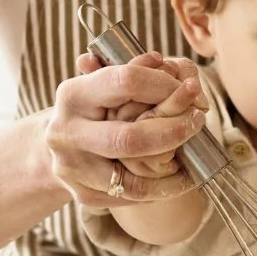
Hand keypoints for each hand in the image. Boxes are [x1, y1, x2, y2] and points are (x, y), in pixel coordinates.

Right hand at [46, 52, 207, 206]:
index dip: (164, 84)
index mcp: (73, 94)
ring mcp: (72, 167)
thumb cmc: (91, 106)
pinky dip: (162, 188)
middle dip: (174, 130)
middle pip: (130, 138)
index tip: (190, 87)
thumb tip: (157, 59)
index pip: (126, 82)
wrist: (57, 145)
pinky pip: (132, 196)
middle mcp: (66, 132)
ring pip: (133, 177)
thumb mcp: (103, 82)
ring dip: (173, 168)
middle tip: (199, 120)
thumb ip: (130, 69)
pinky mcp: (82, 194)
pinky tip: (180, 175)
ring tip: (194, 154)